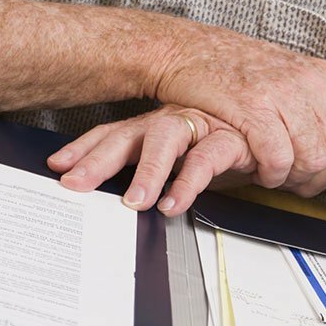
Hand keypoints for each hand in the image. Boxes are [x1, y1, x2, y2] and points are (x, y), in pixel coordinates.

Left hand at [48, 105, 256, 214]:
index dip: (83, 148)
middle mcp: (168, 122)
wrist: (269, 131)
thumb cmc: (214, 145)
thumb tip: (110, 198)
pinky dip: (189, 182)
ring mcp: (197, 126)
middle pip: (126, 135)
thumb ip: (146, 173)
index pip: (110, 134)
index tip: (56, 165)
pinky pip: (207, 158)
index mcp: (150, 127)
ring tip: (133, 201)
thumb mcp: (176, 160)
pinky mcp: (229, 138)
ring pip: (165, 139)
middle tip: (75, 183)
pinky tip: (175, 203)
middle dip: (98, 159)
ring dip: (147, 171)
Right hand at [152, 24, 325, 193]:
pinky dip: (269, 174)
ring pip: (310, 159)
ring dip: (292, 178)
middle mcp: (306, 81)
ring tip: (275, 173)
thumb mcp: (284, 71)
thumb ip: (315, 100)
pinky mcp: (251, 110)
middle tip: (298, 178)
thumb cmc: (229, 63)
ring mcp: (279, 94)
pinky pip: (277, 159)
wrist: (183, 49)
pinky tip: (257, 169)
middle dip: (318, 175)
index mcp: (320, 72)